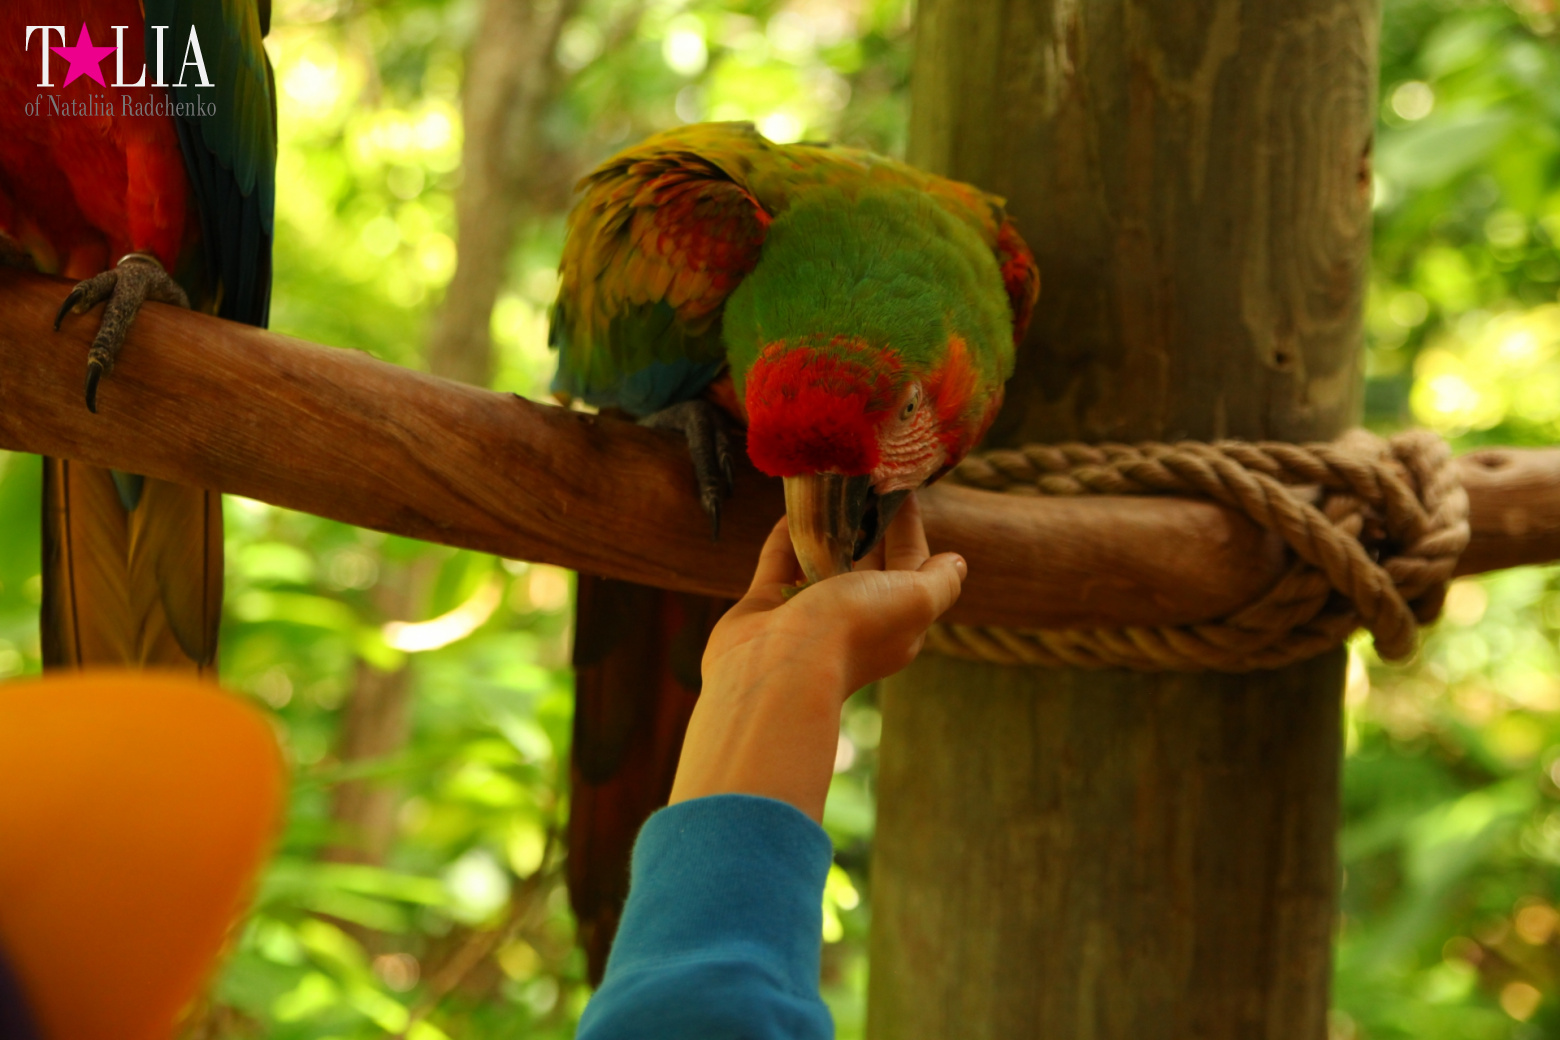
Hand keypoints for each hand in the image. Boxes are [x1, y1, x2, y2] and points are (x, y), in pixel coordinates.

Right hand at [669, 495, 965, 821]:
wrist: (777, 668)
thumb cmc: (852, 629)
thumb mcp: (916, 600)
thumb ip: (940, 580)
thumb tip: (956, 563)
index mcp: (897, 622)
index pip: (911, 567)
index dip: (908, 529)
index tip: (901, 488)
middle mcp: (854, 619)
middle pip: (867, 563)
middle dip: (868, 525)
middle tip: (863, 479)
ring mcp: (807, 614)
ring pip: (821, 562)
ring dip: (826, 530)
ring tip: (828, 487)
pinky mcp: (766, 607)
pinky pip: (780, 563)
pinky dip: (788, 537)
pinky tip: (794, 509)